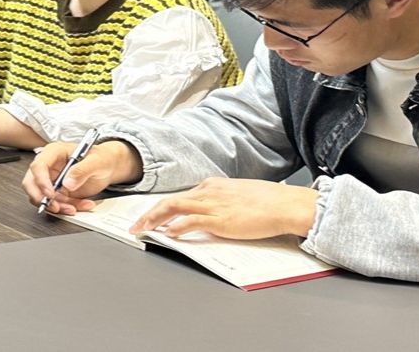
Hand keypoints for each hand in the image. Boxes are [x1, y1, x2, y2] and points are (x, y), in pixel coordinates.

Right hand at [21, 139, 140, 214]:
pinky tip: (82, 205)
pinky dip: (67, 208)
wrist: (109, 166)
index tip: (50, 194)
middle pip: (31, 182)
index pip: (39, 166)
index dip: (41, 181)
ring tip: (75, 207)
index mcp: (54, 152)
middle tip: (55, 207)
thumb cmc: (101, 158)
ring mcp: (53, 180)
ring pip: (43, 197)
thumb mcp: (96, 161)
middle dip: (40, 197)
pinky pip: (56, 203)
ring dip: (58, 206)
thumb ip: (82, 170)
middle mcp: (50, 166)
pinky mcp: (58, 192)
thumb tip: (68, 183)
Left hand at [128, 178, 317, 240]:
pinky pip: (191, 221)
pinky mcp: (220, 219)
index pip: (179, 195)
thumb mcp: (237, 194)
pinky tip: (168, 233)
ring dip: (154, 219)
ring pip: (173, 207)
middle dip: (148, 213)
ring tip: (143, 229)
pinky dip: (176, 226)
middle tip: (135, 225)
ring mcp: (213, 205)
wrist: (283, 204)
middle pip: (170, 200)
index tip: (148, 215)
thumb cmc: (267, 201)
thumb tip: (211, 212)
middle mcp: (208, 192)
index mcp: (212, 185)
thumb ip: (221, 200)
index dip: (160, 207)